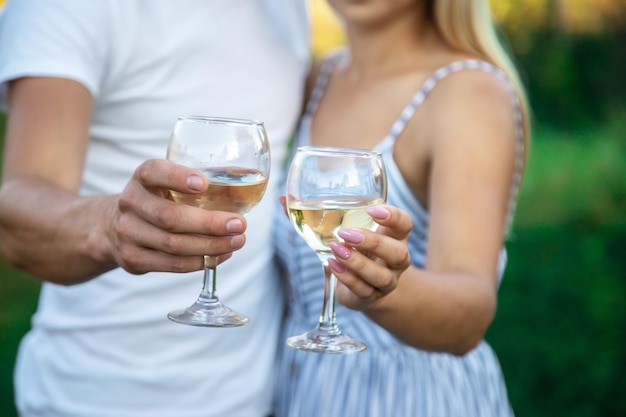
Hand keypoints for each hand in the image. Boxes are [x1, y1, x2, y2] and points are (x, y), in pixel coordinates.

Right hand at [108, 159, 246, 273]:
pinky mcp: (133, 259)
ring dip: (211, 246)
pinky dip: (200, 262)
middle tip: (240, 224)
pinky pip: (172, 264)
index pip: (154, 172)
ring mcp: (128, 233)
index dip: (177, 177)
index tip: (204, 184)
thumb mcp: (168, 183)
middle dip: (209, 223)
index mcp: (142, 177)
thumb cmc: (158, 199)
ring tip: (237, 241)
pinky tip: (221, 255)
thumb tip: (251, 179)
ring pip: (173, 245)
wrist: (114, 226)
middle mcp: (130, 203)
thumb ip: (198, 182)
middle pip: (169, 217)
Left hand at [328, 205, 411, 310]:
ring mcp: (387, 281)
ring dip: (357, 263)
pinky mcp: (371, 297)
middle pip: (398, 253)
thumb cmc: (360, 251)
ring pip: (381, 276)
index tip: (372, 210)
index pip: (405, 224)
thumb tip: (295, 202)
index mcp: (395, 238)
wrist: (364, 287)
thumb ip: (338, 215)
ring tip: (337, 250)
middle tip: (347, 233)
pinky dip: (347, 277)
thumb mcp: (357, 230)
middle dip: (373, 243)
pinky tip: (333, 264)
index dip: (393, 217)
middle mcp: (396, 261)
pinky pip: (363, 290)